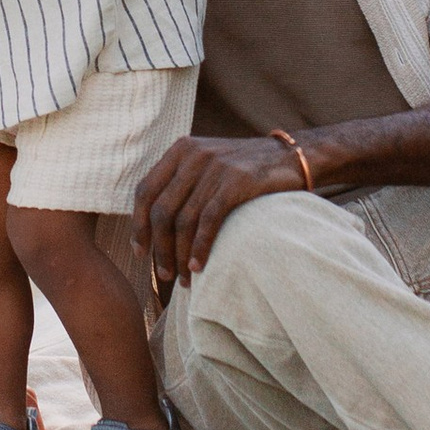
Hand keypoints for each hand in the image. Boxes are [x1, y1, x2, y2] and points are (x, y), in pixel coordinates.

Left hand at [133, 131, 308, 295]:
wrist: (291, 157)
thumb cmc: (245, 170)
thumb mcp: (208, 164)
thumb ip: (182, 183)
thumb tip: (152, 226)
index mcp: (180, 150)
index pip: (144, 191)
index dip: (137, 225)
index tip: (140, 253)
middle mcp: (193, 155)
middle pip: (161, 211)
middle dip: (160, 248)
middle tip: (164, 275)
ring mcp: (214, 167)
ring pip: (183, 220)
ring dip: (179, 255)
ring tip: (184, 279)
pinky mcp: (236, 181)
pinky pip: (208, 220)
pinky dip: (200, 247)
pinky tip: (199, 266)